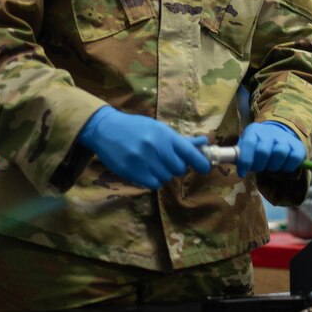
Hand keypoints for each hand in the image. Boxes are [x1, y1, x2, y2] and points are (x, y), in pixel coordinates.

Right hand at [77, 106, 210, 188]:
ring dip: (163, 174)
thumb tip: (204, 142)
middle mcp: (156, 146)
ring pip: (166, 177)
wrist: (105, 129)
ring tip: (153, 164)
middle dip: (176, 167)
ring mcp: (143, 159)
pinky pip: (153, 184)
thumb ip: (180, 139)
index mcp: (165, 134)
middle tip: (168, 162)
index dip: (201, 163)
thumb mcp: (158, 128)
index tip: (205, 168)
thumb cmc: (135, 127)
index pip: (189, 152)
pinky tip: (146, 170)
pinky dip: (153, 180)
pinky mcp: (132, 171)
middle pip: (179, 168)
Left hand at [236, 120, 304, 177]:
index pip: (249, 144)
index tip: (242, 173)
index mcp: (254, 131)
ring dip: (273, 166)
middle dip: (259, 165)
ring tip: (270, 167)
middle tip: (258, 168)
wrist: (278, 132)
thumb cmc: (257, 143)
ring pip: (280, 154)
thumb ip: (239, 153)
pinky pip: (294, 159)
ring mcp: (285, 138)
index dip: (245, 161)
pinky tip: (282, 166)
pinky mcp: (298, 146)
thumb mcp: (246, 144)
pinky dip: (287, 167)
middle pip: (264, 151)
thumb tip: (229, 163)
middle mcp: (270, 132)